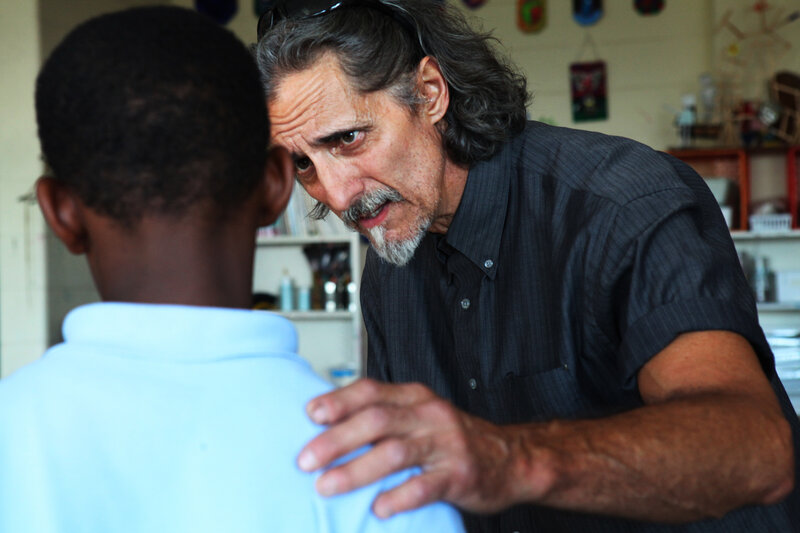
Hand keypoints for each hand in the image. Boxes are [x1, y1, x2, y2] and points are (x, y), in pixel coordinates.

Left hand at [297, 378, 524, 517]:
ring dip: (355, 471)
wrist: (512, 458)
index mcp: (416, 397)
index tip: (310, 414)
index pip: (372, 391)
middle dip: (336, 440)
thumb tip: (329, 424)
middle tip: (306, 459)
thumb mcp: (422, 416)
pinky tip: (378, 509)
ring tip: (327, 486)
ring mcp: (446, 444)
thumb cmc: (454, 439)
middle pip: (376, 421)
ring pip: (395, 453)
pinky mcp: (460, 475)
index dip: (339, 401)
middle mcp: (429, 415)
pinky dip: (398, 497)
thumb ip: (386, 416)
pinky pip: (425, 486)